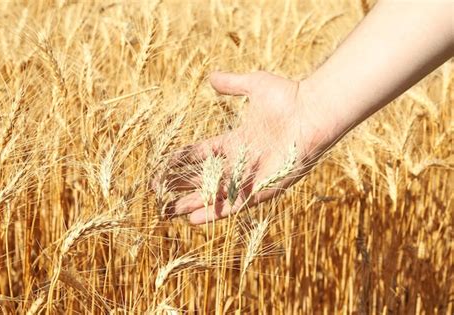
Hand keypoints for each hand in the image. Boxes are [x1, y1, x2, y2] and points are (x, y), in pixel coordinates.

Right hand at [165, 71, 334, 223]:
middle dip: (182, 188)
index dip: (182, 160)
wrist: (313, 111)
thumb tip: (211, 77)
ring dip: (193, 204)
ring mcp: (251, 177)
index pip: (202, 154)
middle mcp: (242, 162)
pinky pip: (234, 203)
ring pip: (215, 195)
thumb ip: (232, 84)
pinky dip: (214, 211)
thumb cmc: (288, 97)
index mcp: (237, 141)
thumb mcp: (254, 85)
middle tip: (160, 196)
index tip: (162, 166)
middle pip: (205, 178)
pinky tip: (194, 218)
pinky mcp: (262, 188)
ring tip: (170, 212)